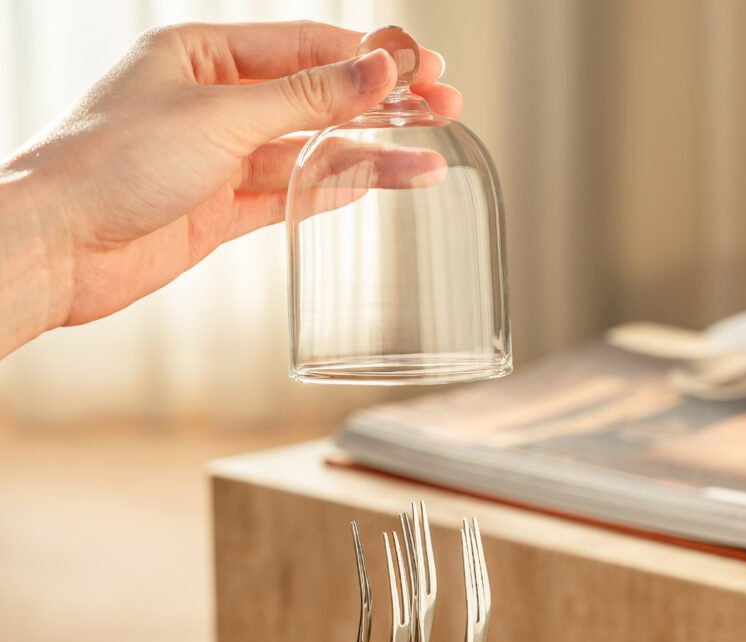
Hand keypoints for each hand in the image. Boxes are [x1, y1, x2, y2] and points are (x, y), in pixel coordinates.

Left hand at [0, 20, 461, 341]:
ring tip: (429, 161)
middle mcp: (215, 101)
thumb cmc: (111, 163)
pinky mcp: (220, 210)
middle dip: (382, 104)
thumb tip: (374, 69)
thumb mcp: (219, 116)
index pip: (307, 47)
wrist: (58, 247)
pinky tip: (372, 186)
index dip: (372, 56)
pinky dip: (331, 192)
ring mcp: (219, 158)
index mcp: (204, 53)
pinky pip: (289, 195)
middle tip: (444, 107)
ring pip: (311, 152)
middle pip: (318, 97)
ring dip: (369, 156)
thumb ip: (304, 98)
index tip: (425, 67)